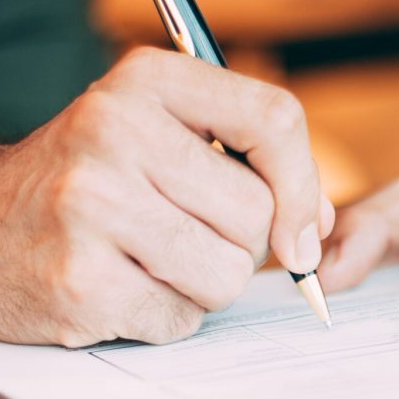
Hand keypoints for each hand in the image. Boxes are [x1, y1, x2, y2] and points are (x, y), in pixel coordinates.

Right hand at [0, 47, 331, 345]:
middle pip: (257, 212)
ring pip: (229, 273)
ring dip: (206, 284)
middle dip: (241, 244)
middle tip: (184, 235)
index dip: (305, 185)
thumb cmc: (92, 186)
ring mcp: (90, 205)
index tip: (303, 229)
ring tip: (150, 261)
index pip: (273, 118)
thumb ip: (250, 164)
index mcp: (145, 81)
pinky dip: (167, 314)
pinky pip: (184, 317)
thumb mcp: (161, 139)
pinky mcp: (81, 280)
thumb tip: (317, 226)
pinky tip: (123, 288)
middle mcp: (112, 129)